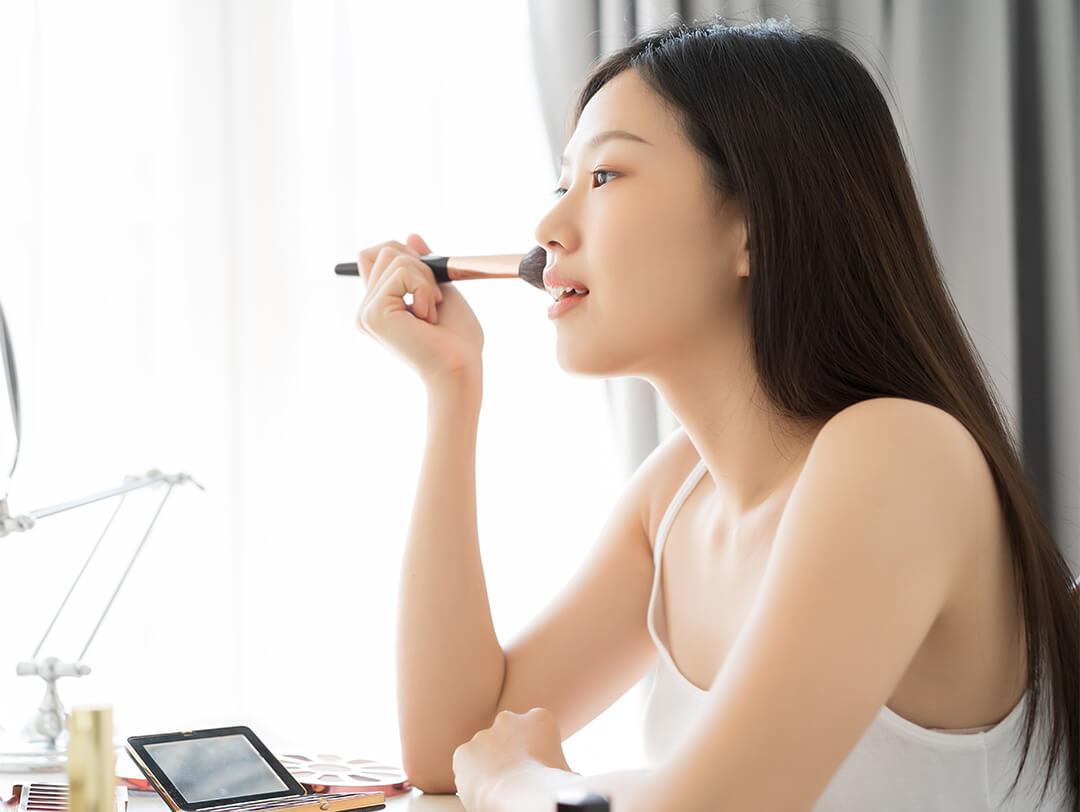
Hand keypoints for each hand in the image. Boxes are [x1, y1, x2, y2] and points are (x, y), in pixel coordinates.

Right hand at [355, 233, 483, 387]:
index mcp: (379, 306)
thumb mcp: (440, 290)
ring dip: (424, 279)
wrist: (461, 368)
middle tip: (433, 301)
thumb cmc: (458, 340)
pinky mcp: (373, 314)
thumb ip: (422, 265)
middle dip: (419, 266)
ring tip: (431, 312)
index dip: (403, 254)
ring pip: (393, 256)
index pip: (372, 255)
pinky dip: (423, 288)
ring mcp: (366, 312)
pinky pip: (402, 272)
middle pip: (383, 250)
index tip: (428, 278)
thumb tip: (410, 235)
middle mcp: (366, 310)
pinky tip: (427, 318)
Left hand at [451, 708, 573, 810]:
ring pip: (486, 751)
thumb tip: (572, 777)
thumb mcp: (567, 769)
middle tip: (517, 777)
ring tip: (501, 787)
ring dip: (491, 764)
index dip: (535, 752)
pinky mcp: (464, 752)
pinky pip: (467, 765)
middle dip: (510, 753)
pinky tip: (485, 789)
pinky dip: (473, 776)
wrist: (522, 795)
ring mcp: (484, 735)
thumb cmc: (550, 785)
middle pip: (508, 735)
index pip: (536, 730)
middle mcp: (509, 719)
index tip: (537, 768)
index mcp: (540, 718)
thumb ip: (559, 765)